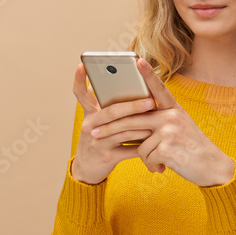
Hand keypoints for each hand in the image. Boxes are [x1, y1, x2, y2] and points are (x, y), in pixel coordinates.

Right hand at [71, 62, 155, 184]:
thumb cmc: (99, 138)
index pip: (80, 94)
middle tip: (150, 101)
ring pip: (122, 131)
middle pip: (111, 112)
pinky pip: (128, 150)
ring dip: (142, 125)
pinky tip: (154, 141)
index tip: (82, 65)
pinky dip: (142, 146)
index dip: (79, 79)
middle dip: (132, 106)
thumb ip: (109, 107)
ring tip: (157, 120)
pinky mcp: (107, 157)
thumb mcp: (98, 121)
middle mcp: (90, 126)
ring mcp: (97, 142)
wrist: (87, 169)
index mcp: (89, 113)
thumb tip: (134, 86)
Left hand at [91, 58, 234, 186]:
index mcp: (174, 109)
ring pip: (138, 142)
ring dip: (144, 156)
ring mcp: (169, 131)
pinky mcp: (167, 147)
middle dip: (110, 128)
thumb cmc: (192, 148)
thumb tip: (131, 123)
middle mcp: (171, 116)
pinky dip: (151, 165)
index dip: (148, 74)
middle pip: (132, 119)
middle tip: (92, 132)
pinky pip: (145, 156)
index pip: (158, 89)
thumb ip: (158, 122)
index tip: (137, 60)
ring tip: (157, 162)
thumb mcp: (178, 129)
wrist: (213, 167)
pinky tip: (163, 167)